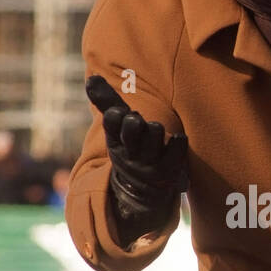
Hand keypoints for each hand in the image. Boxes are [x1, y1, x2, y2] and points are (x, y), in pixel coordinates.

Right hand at [85, 75, 187, 238]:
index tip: (118, 112)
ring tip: (154, 133)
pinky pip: (177, 144)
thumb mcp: (115, 130)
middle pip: (132, 127)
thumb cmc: (130, 148)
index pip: (111, 121)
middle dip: (135, 120)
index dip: (115, 115)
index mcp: (115, 139)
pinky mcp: (169, 170)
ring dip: (156, 128)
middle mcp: (130, 152)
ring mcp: (149, 163)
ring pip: (155, 131)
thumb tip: (91, 78)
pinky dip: (178, 140)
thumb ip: (106, 102)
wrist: (142, 192)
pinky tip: (176, 140)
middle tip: (136, 120)